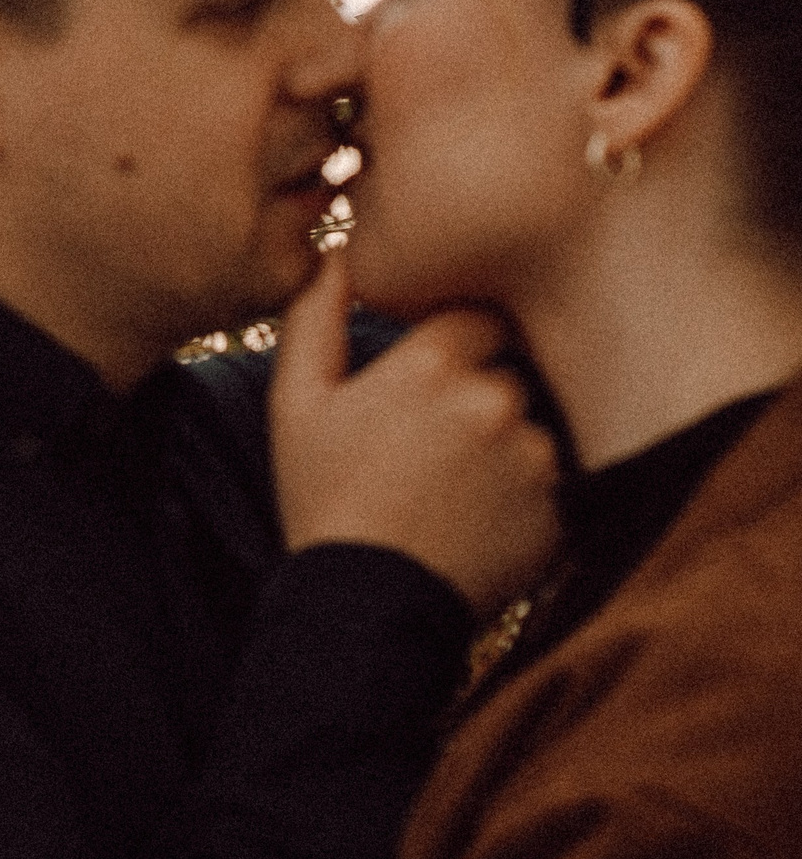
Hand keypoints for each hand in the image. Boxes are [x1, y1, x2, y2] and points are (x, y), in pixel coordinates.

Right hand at [270, 255, 559, 614]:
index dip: (456, 350)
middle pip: (511, 371)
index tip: (428, 389)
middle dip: (482, 397)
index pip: (478, 319)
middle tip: (435, 451)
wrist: (361, 605)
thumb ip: (316, 319)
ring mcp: (534, 454)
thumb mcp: (295, 405)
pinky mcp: (562, 505)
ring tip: (455, 493)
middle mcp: (493, 398)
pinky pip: (557, 479)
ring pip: (536, 425)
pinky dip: (529, 494)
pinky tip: (479, 521)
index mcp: (431, 364)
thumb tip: (338, 253)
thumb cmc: (322, 500)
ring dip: (508, 447)